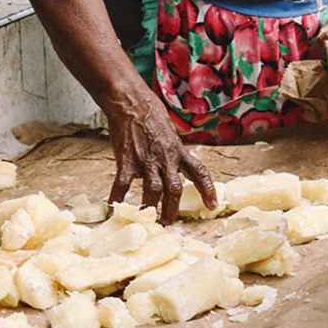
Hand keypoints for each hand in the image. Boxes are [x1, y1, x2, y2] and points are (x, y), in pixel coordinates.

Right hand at [106, 98, 216, 224]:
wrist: (131, 103)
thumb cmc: (151, 114)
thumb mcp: (170, 133)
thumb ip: (173, 151)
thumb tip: (175, 164)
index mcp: (178, 151)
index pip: (199, 172)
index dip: (208, 189)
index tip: (213, 205)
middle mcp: (166, 158)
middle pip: (175, 189)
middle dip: (173, 209)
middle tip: (169, 223)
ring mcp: (146, 161)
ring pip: (154, 191)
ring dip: (151, 209)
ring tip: (149, 220)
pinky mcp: (127, 161)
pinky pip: (122, 185)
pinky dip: (118, 198)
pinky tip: (114, 206)